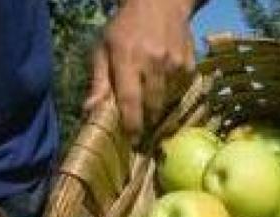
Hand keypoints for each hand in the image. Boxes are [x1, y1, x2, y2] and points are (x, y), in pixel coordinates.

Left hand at [85, 0, 195, 137]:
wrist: (160, 3)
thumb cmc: (125, 27)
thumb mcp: (104, 48)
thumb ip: (99, 81)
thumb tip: (90, 111)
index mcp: (127, 58)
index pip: (130, 100)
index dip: (132, 124)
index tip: (132, 140)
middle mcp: (153, 62)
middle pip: (152, 105)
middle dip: (147, 118)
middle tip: (142, 125)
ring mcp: (175, 64)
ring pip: (167, 100)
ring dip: (159, 105)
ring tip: (152, 99)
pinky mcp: (190, 65)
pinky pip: (181, 90)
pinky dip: (172, 91)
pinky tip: (165, 80)